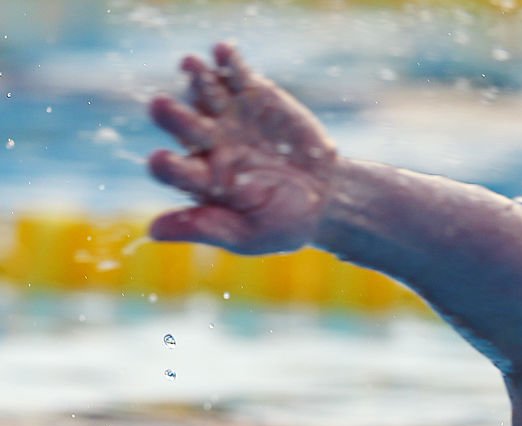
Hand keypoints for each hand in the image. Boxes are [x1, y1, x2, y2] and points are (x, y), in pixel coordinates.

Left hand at [148, 43, 336, 253]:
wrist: (325, 197)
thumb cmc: (282, 224)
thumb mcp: (246, 235)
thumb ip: (203, 226)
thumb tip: (152, 231)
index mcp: (202, 180)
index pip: (174, 170)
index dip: (166, 166)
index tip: (160, 160)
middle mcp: (208, 144)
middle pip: (183, 125)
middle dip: (172, 115)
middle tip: (159, 106)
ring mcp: (229, 117)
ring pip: (204, 91)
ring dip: (196, 78)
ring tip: (191, 66)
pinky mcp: (253, 94)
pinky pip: (236, 73)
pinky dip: (229, 61)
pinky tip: (222, 52)